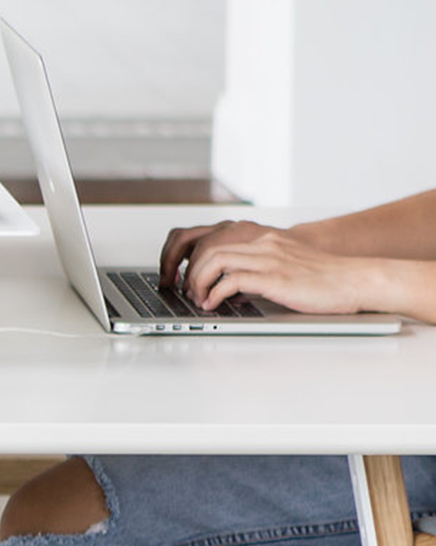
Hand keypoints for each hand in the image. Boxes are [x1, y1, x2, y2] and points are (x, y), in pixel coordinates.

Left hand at [178, 224, 385, 313]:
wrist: (357, 280)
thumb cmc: (326, 281)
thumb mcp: (286, 268)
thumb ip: (260, 271)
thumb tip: (230, 288)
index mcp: (266, 241)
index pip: (216, 241)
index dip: (195, 261)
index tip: (190, 280)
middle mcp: (264, 245)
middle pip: (208, 248)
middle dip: (189, 272)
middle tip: (188, 292)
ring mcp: (270, 259)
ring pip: (215, 260)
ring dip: (198, 281)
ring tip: (198, 299)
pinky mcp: (275, 277)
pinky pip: (232, 279)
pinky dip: (215, 293)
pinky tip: (214, 305)